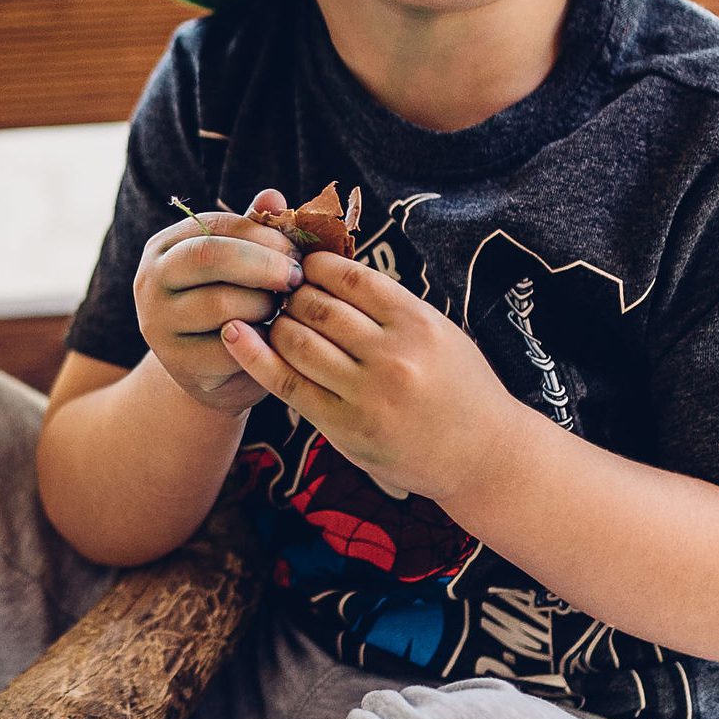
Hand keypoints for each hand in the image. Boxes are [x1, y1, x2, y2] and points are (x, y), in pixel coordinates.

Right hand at [133, 190, 303, 413]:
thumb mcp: (240, 265)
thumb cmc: (232, 304)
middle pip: (209, 257)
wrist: (211, 371)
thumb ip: (255, 231)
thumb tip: (274, 196)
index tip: (298, 251)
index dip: (264, 235)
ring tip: (280, 310)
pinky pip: (229, 347)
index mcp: (165, 246)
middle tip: (297, 278)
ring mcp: (158, 322)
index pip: (217, 226)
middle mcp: (150, 280)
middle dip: (264, 264)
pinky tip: (272, 338)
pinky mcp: (178, 361)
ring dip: (264, 305)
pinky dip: (259, 341)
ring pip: (221, 303)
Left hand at [220, 246, 518, 507]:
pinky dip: (254, 355)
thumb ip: (389, 305)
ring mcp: (368, 395)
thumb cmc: (459, 385)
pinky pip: (288, 384)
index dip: (315, 264)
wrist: (483, 455)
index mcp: (418, 323)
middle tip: (279, 291)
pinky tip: (235, 334)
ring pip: (297, 341)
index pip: (348, 276)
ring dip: (276, 323)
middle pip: (317, 307)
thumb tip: (327, 264)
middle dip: (291, 294)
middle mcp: (393, 357)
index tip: (303, 263)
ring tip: (273, 318)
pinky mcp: (345, 428)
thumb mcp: (438, 331)